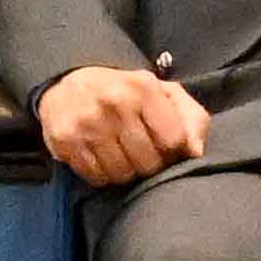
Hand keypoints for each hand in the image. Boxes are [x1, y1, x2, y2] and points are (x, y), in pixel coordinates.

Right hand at [39, 60, 207, 186]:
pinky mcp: (65, 141)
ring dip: (126, 171)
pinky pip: (97, 178)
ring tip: (121, 153)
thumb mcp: (163, 92)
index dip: (175, 151)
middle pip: (149, 163)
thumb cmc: (126, 92)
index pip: (174, 141)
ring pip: (122, 174)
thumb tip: (195, 152)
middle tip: (142, 152)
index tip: (166, 147)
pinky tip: (102, 156)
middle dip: (150, 164)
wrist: (68, 83)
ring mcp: (87, 123)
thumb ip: (191, 117)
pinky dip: (103, 174)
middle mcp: (114, 103)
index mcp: (143, 88)